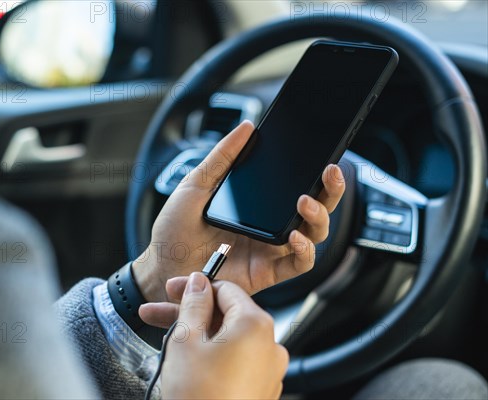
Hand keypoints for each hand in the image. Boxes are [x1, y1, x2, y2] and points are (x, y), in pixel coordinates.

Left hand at [133, 120, 344, 302]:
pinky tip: (294, 237)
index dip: (316, 174)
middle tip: (330, 172)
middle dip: (330, 191)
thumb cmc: (175, 229)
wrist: (162, 266)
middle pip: (315, 209)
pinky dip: (304, 250)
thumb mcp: (195, 185)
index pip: (296, 186)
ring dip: (318, 217)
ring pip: (314, 235)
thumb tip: (246, 128)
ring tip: (304, 202)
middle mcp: (270, 226)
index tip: (324, 156)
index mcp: (257, 204)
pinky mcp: (268, 272)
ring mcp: (271, 249)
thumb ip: (222, 158)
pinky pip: (299, 263)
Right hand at [159, 272, 287, 398]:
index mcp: (256, 325)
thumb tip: (199, 283)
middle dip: (191, 313)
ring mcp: (268, 371)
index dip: (195, 287)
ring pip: (229, 339)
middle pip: (226, 315)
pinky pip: (237, 361)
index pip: (226, 290)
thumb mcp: (186, 340)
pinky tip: (188, 360)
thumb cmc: (199, 397)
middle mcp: (270, 346)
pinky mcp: (261, 390)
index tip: (173, 290)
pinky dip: (214, 355)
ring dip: (198, 334)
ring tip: (167, 340)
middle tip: (160, 312)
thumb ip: (193, 304)